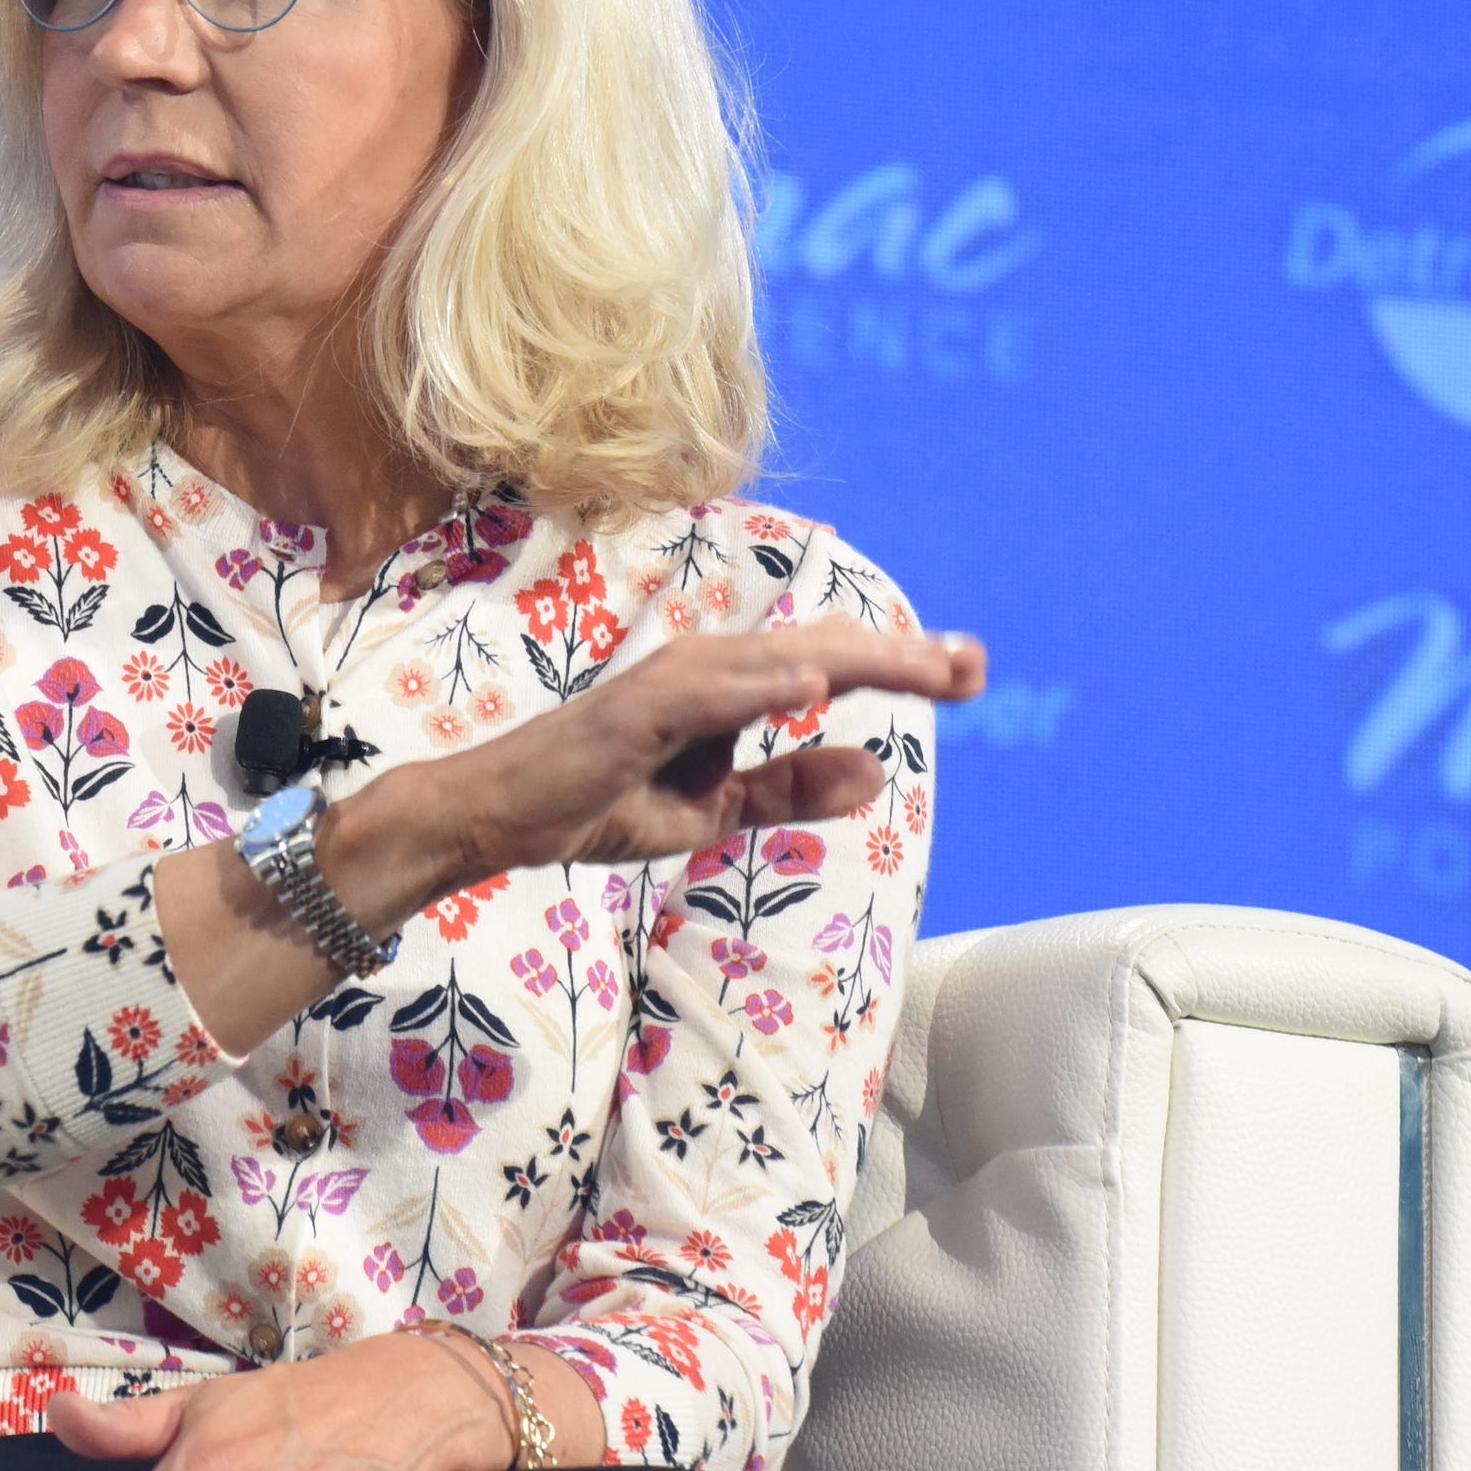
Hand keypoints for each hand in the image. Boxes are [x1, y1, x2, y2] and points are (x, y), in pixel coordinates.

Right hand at [399, 622, 982, 888]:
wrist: (494, 819)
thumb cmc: (593, 803)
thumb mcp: (708, 811)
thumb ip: (785, 789)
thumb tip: (875, 771)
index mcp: (728, 691)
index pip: (829, 667)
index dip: (901, 667)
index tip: (970, 673)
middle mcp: (706, 671)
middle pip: (820, 651)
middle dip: (900, 656)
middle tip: (975, 664)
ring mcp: (668, 685)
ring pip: (776, 660)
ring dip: (852, 659)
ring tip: (922, 666)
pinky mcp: (631, 712)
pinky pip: (705, 694)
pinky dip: (758, 684)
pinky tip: (811, 683)